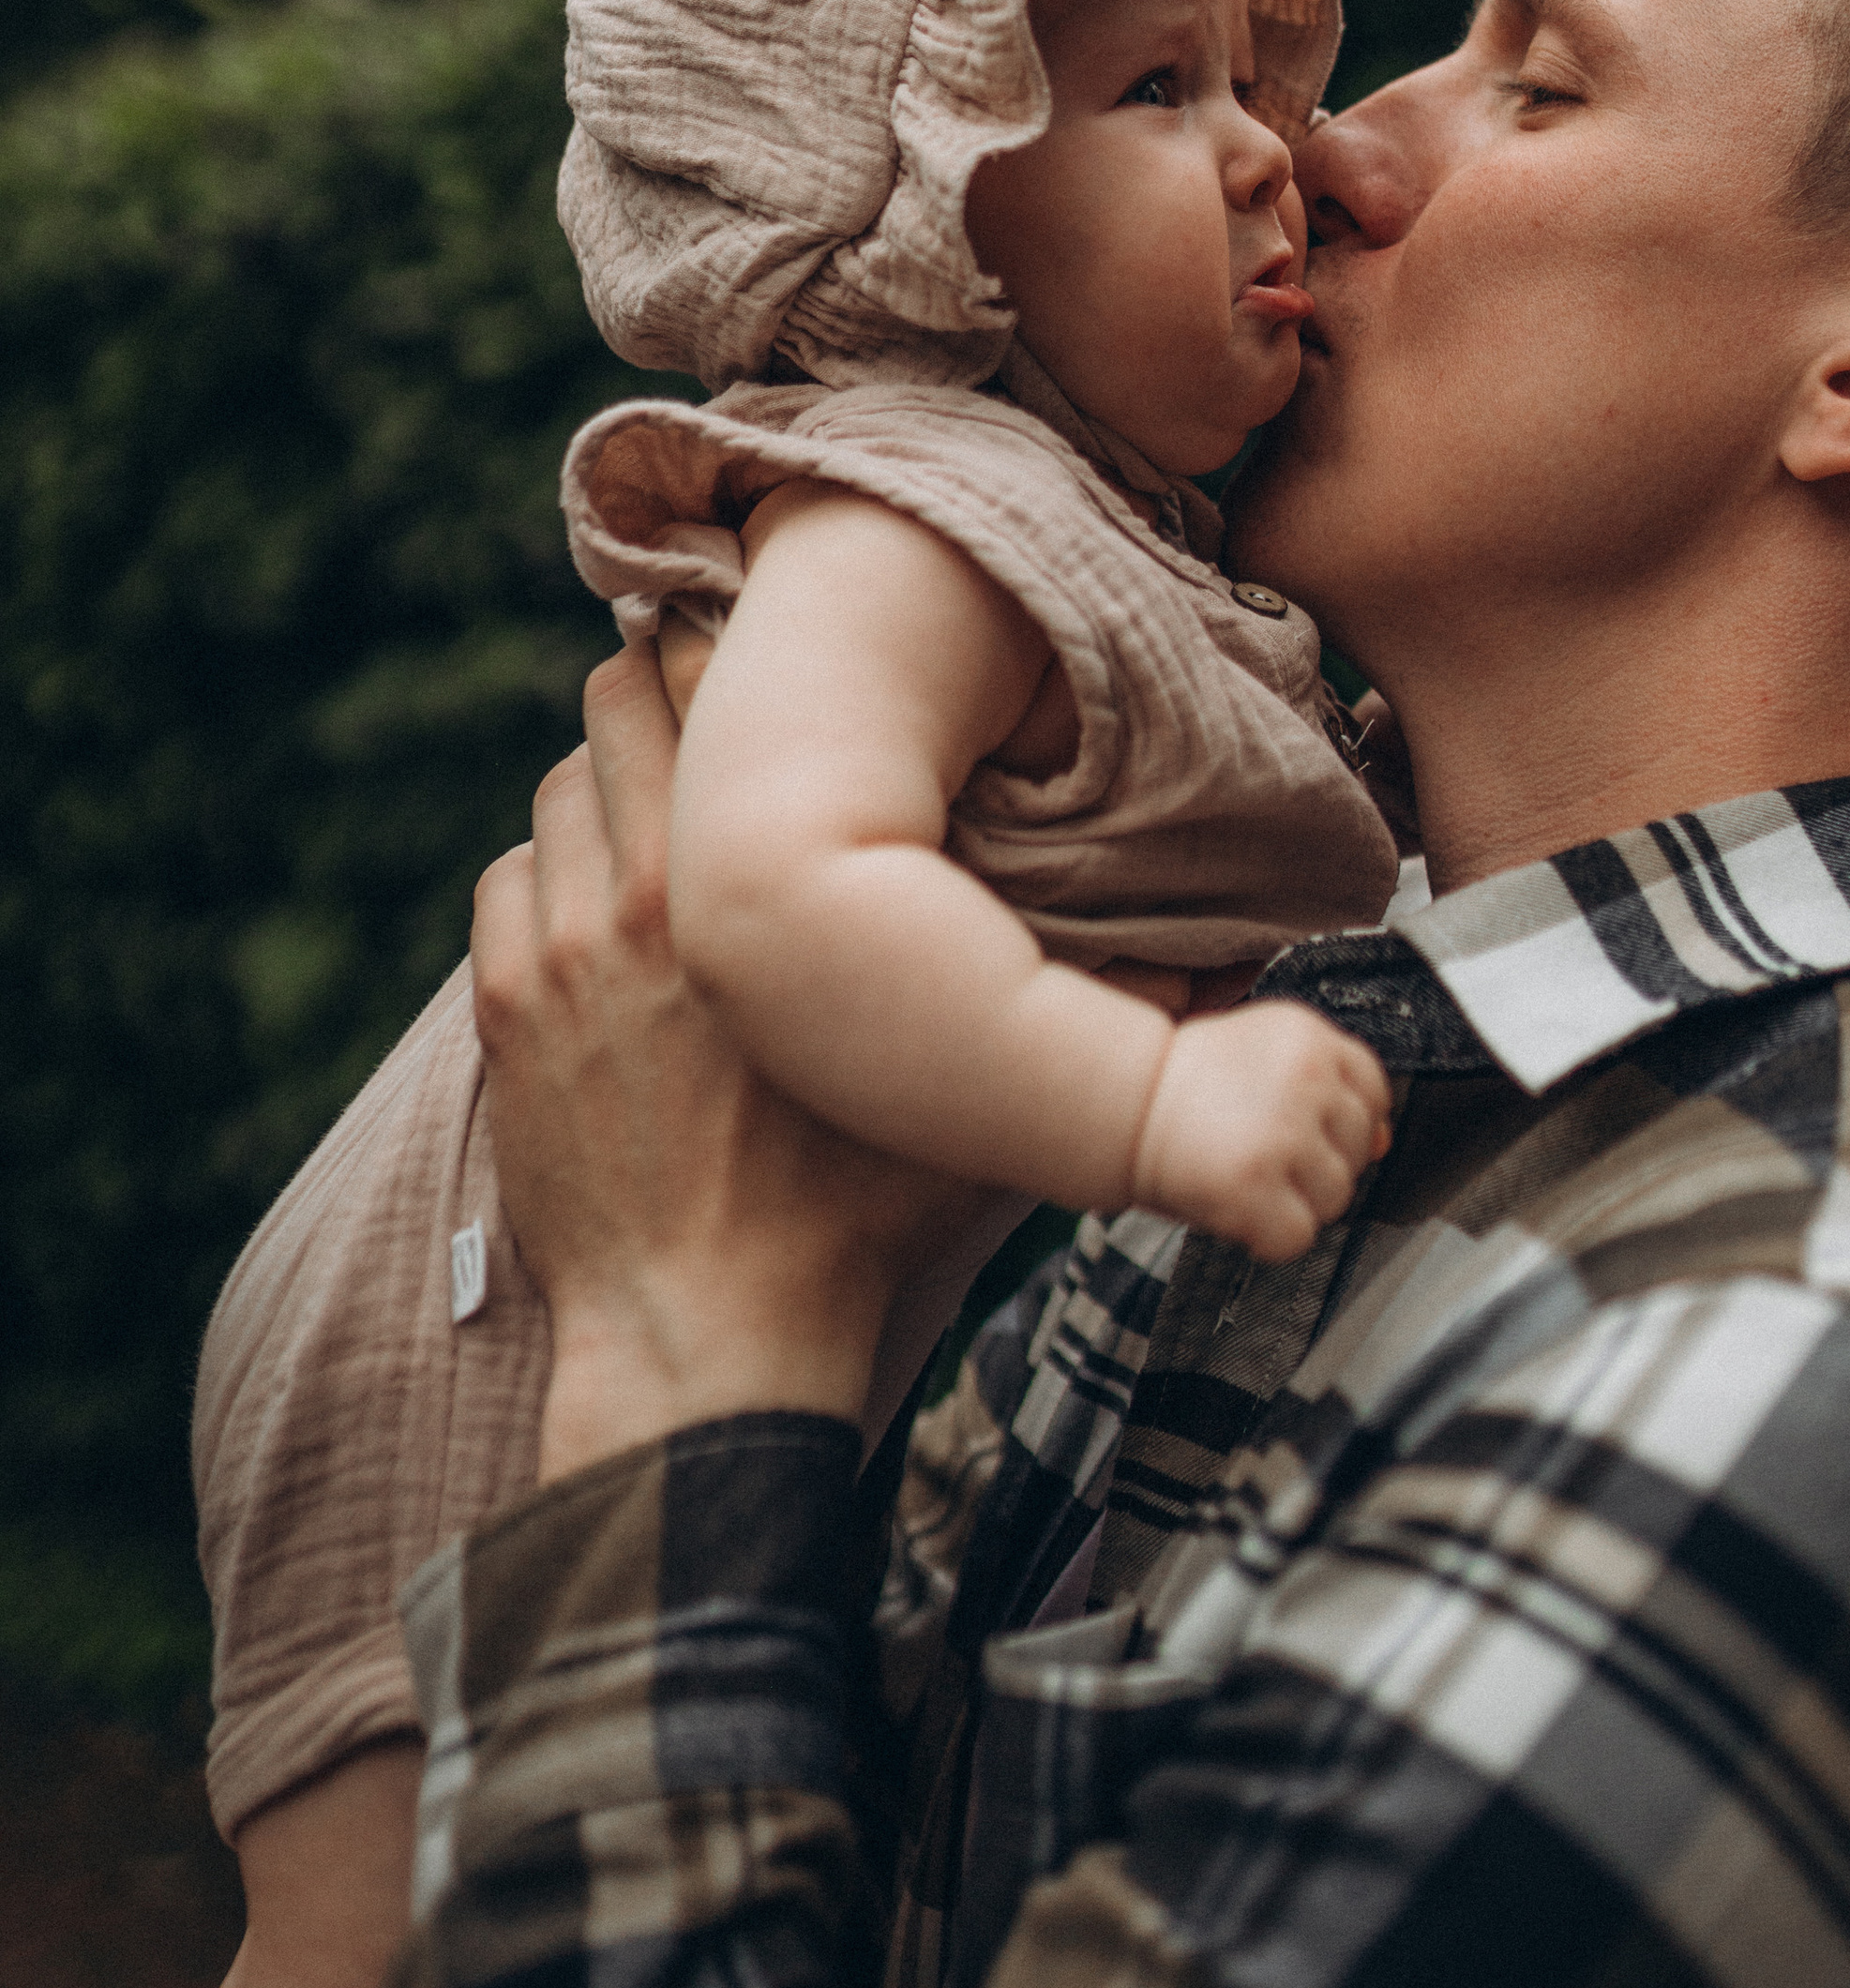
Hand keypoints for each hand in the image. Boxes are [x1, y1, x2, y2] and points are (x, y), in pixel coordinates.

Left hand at [474, 644, 1001, 1478]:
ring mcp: (560, 954)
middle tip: (730, 722)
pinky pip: (511, 878)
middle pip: (620, 701)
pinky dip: (552, 874)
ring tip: (677, 822)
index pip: (713, 675)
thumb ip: (1072, 1002)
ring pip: (562, 787)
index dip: (742, 647)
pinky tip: (609, 910)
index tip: (781, 659)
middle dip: (670, 695)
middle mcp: (643, 894)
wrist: (706, 1340)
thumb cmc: (850, 1219)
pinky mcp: (507, 1013)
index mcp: (752, 885)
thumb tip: (1203, 945)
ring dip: (611, 787)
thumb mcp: (970, 1094)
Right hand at [1129, 1001, 1390, 1261]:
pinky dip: (1268, 1238)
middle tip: (1264, 1155)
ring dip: (1297, 1202)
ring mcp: (1283, 1133)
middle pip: (1359, 1147)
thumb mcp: (1264, 1061)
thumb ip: (1327, 1092)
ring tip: (1247, 1178)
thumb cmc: (1186, 1084)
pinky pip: (1297, 1237)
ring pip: (1336, 1196)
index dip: (1345, 1120)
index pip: (1374, 1088)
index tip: (1310, 1129)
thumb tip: (1383, 1142)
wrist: (1121, 1100)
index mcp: (1310, 1034)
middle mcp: (1306, 1079)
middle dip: (1320, 1163)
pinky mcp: (1255, 1184)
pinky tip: (1236, 1209)